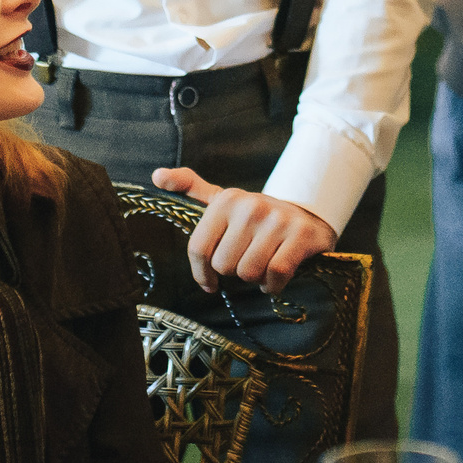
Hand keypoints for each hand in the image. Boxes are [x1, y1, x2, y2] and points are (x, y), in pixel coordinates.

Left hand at [151, 167, 336, 294]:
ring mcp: (277, 220)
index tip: (209, 282)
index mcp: (226, 200)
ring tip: (262, 266)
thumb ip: (190, 188)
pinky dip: (273, 286)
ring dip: (255, 279)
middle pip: (224, 265)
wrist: (306, 214)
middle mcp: (250, 206)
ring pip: (248, 273)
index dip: (201, 273)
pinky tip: (275, 280)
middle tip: (247, 261)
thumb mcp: (223, 201)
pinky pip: (275, 275)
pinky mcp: (300, 236)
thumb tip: (157, 175)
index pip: (199, 249)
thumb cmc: (256, 217)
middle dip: (234, 271)